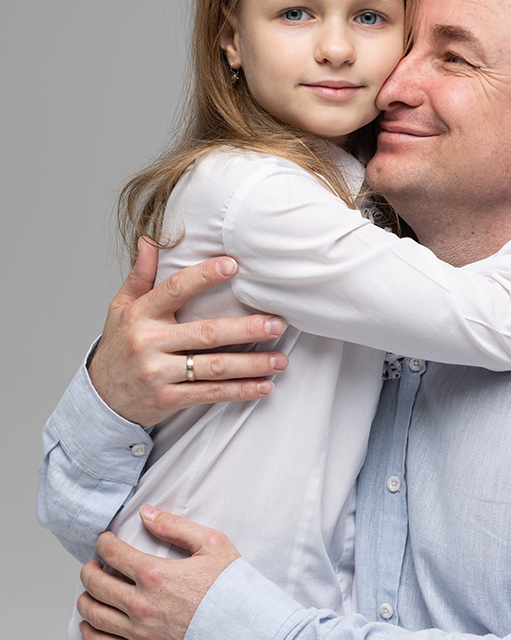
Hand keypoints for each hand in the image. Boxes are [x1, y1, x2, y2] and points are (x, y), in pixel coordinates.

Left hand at [77, 507, 240, 639]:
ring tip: (90, 589)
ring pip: (95, 615)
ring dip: (85, 598)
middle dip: (89, 569)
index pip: (113, 554)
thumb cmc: (233, 589)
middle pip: (96, 584)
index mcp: (155, 574)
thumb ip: (175, 526)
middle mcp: (141, 604)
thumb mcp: (212, 544)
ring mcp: (141, 632)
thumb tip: (147, 514)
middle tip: (94, 563)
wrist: (248, 632)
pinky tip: (89, 623)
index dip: (103, 543)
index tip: (105, 540)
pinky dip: (90, 633)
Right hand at [88, 239, 288, 426]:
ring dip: (252, 364)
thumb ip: (141, 276)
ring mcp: (158, 373)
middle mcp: (149, 342)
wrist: (101, 398)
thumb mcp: (121, 308)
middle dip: (245, 329)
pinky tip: (264, 386)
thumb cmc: (119, 346)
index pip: (174, 289)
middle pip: (206, 333)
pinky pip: (210, 393)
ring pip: (214, 367)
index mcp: (140, 314)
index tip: (233, 265)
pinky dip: (240, 391)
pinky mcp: (168, 399)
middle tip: (277, 323)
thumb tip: (150, 239)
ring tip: (281, 359)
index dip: (204, 276)